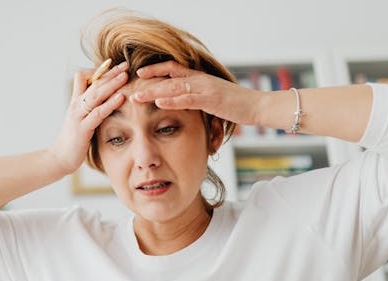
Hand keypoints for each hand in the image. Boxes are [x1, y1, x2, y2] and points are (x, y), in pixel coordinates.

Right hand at [48, 61, 128, 174]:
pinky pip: (98, 113)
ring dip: (111, 83)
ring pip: (96, 95)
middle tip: (125, 64)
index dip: (99, 71)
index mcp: (76, 102)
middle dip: (110, 73)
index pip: (84, 78)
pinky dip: (109, 104)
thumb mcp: (80, 120)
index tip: (114, 66)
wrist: (59, 158)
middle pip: (93, 83)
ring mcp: (78, 116)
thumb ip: (90, 109)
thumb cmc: (73, 140)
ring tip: (125, 75)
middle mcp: (76, 105)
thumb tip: (104, 101)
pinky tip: (121, 97)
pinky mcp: (83, 128)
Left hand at [131, 61, 261, 125]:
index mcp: (199, 78)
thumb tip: (183, 100)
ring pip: (174, 87)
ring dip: (153, 92)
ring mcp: (205, 89)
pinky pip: (188, 99)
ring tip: (137, 96)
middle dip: (147, 81)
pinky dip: (173, 100)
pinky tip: (160, 102)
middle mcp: (200, 80)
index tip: (139, 72)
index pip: (173, 68)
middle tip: (129, 86)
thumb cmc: (236, 104)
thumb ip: (197, 96)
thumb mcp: (213, 97)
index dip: (155, 69)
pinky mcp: (211, 100)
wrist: (258, 106)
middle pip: (168, 76)